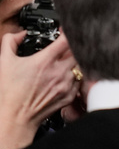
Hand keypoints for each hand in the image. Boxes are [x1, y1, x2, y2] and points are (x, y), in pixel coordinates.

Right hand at [0, 33, 78, 148]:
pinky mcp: (70, 95)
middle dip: (72, 47)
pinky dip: (74, 76)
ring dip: (74, 62)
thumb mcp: (4, 62)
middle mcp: (59, 71)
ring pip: (79, 65)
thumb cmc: (10, 92)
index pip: (66, 39)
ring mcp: (66, 84)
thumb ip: (10, 42)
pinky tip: (63, 78)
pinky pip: (79, 80)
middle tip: (64, 48)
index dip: (67, 32)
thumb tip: (20, 34)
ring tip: (62, 64)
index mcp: (45, 61)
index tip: (64, 32)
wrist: (16, 117)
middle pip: (78, 51)